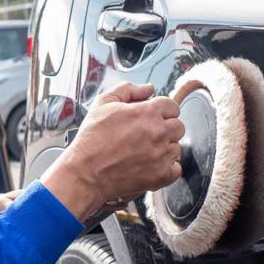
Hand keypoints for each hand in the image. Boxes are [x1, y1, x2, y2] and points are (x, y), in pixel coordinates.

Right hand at [40, 82, 184, 221]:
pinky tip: (152, 166)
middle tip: (147, 135)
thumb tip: (148, 88)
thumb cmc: (91, 139)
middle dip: (165, 128)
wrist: (85, 172)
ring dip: (165, 149)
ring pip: (176, 148)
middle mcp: (159, 132)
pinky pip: (176, 170)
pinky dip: (168, 168)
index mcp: (148, 112)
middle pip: (178, 127)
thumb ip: (128, 89)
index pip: (172, 106)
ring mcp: (161, 155)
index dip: (162, 111)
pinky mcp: (160, 175)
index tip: (154, 117)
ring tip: (145, 152)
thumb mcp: (103, 103)